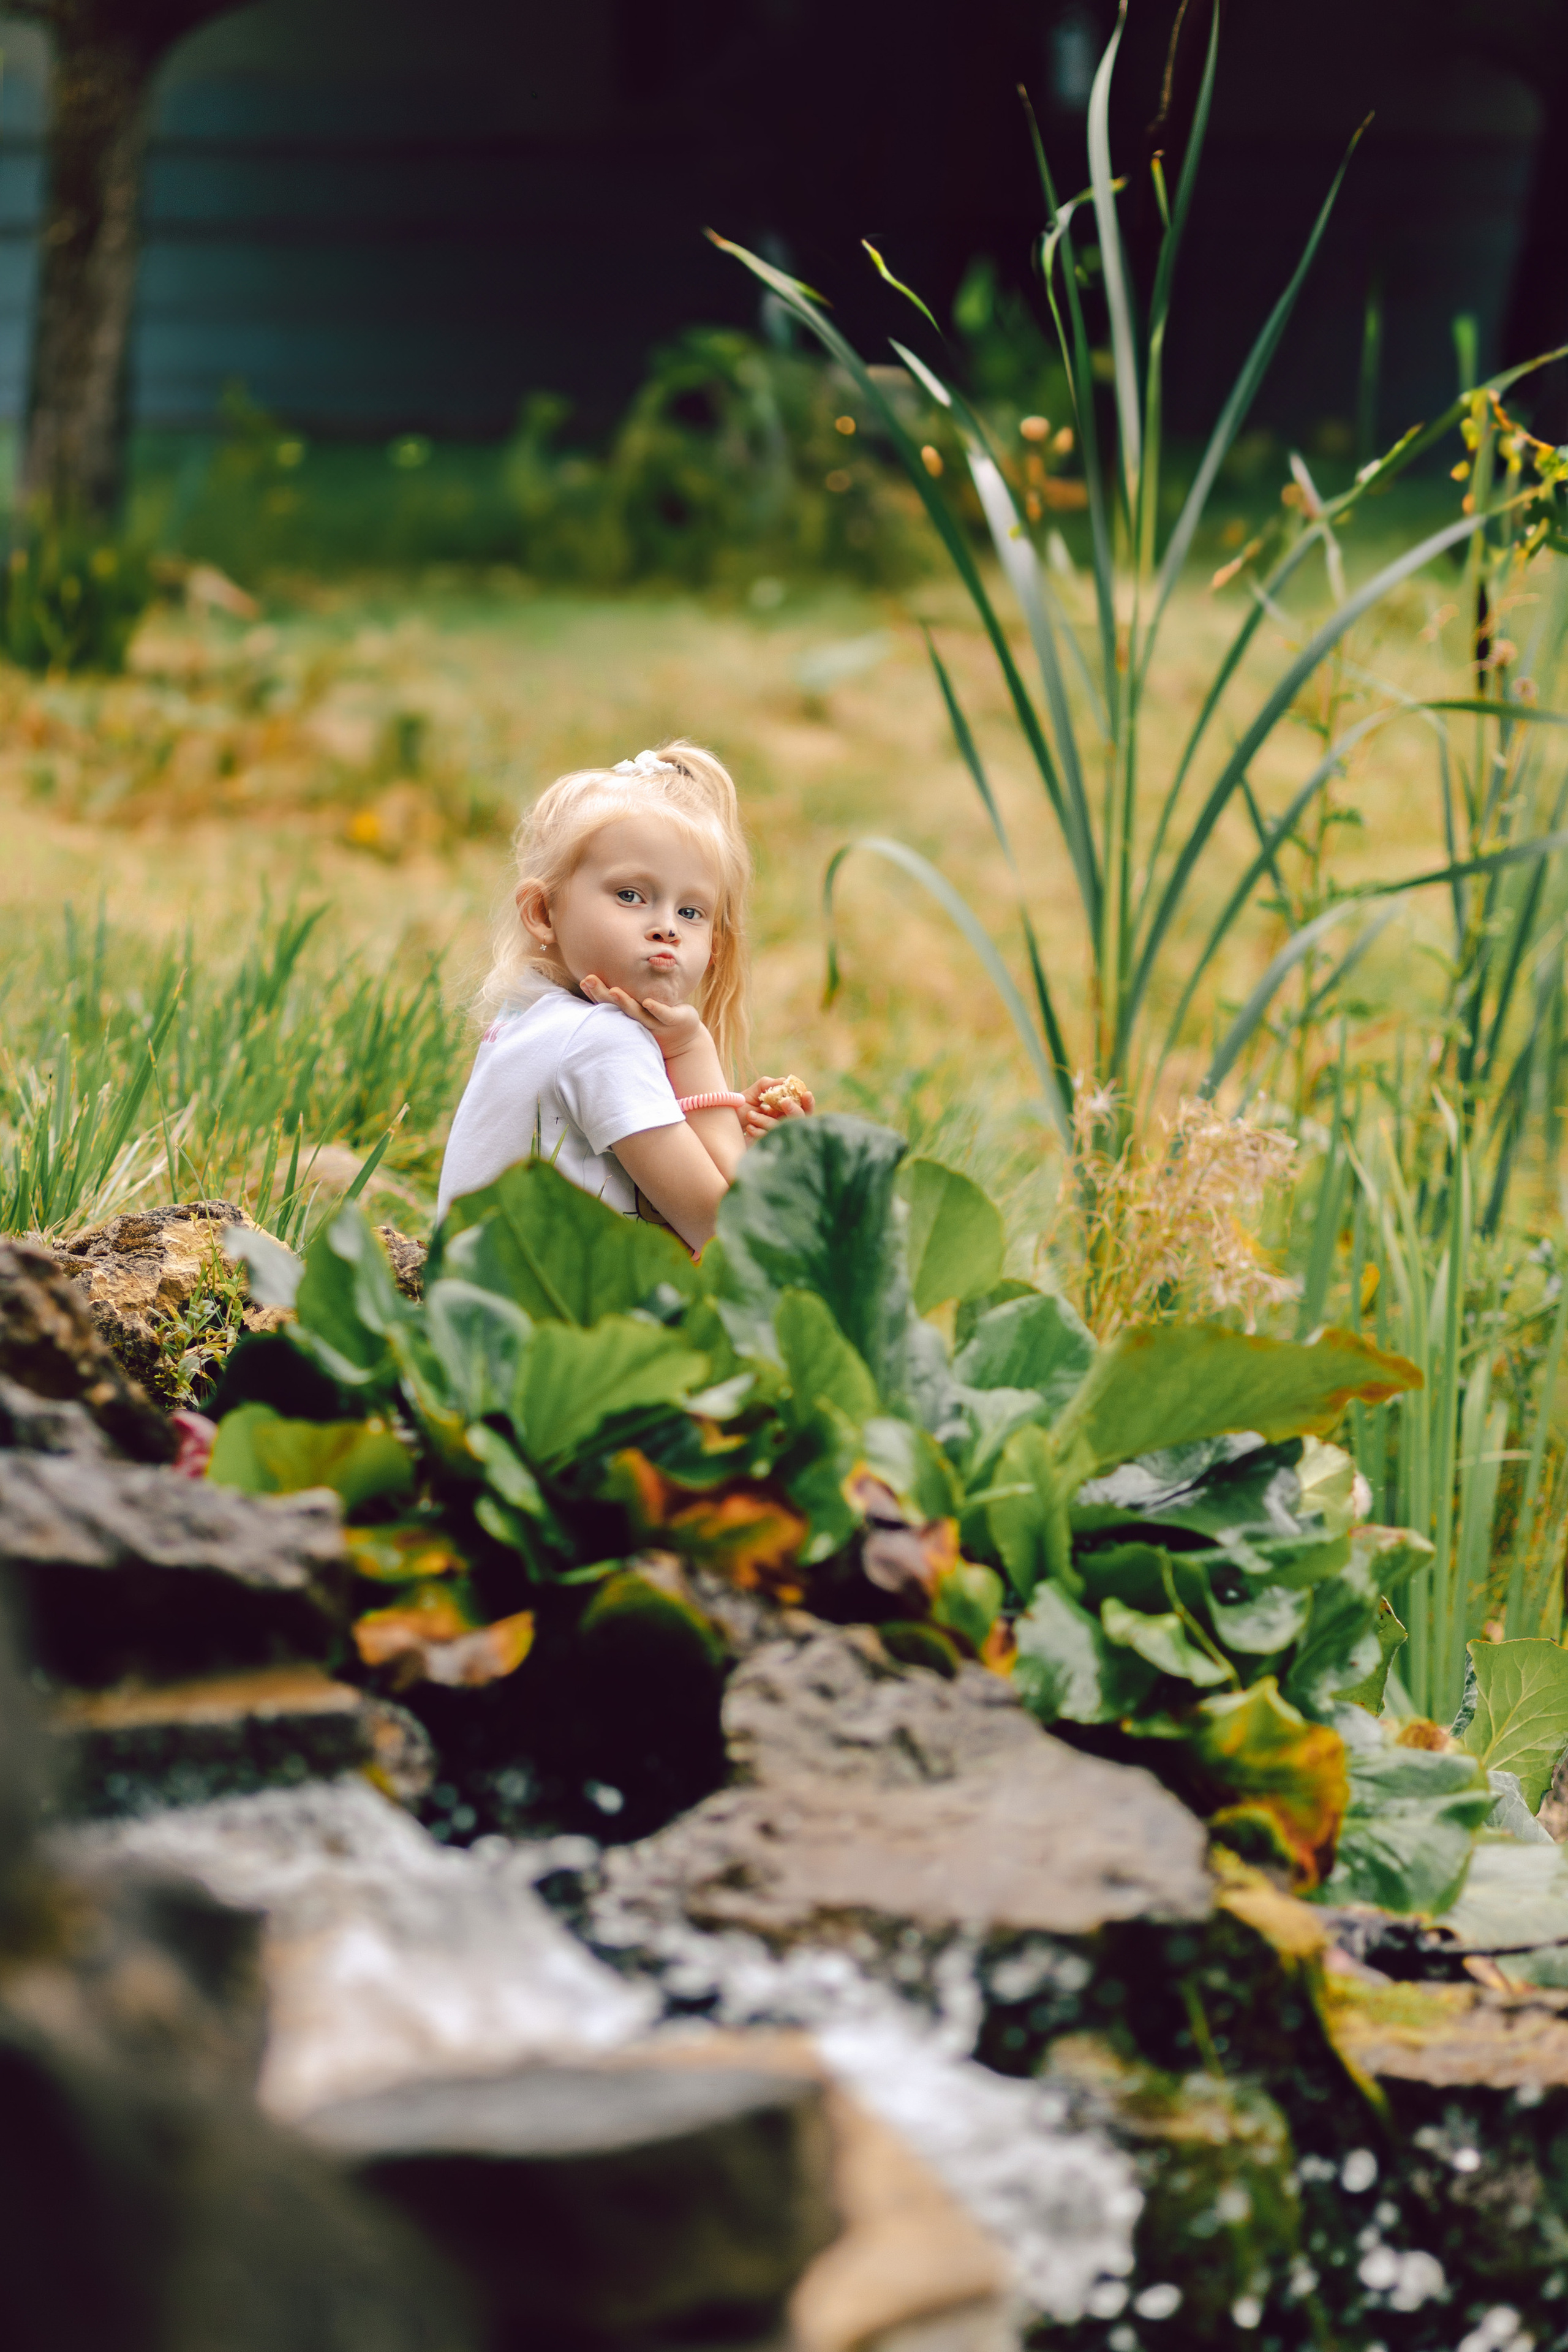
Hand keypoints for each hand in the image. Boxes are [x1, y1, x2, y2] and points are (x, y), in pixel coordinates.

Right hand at [580, 974, 707, 1062]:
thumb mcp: (642, 1005)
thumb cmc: (659, 1017)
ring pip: (637, 1013)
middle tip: (589, 980)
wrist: (685, 1038)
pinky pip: (664, 1015)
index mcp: (627, 1015)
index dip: (595, 993)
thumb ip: (628, 993)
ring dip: (624, 1002)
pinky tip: (648, 1003)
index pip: (608, 1003)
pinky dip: (656, 1009)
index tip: (584, 980)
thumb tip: (606, 973)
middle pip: (617, 1007)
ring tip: (613, 991)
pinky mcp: (674, 1020)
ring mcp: (655, 1022)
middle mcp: (637, 1020)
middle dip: (601, 994)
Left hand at [740, 1075, 814, 1139]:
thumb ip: (768, 1084)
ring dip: (765, 1120)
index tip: (806, 1094)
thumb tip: (784, 1081)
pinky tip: (749, 1128)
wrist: (723, 1123)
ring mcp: (775, 1135)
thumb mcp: (752, 1092)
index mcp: (783, 1110)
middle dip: (794, 1110)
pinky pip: (769, 1138)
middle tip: (784, 1102)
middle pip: (800, 1120)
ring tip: (750, 1115)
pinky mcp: (766, 1145)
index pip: (803, 1107)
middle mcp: (783, 1123)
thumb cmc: (739, 1107)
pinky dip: (758, 1131)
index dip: (808, 1102)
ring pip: (781, 1128)